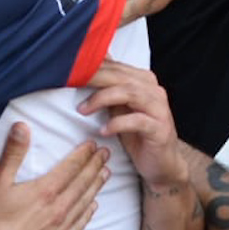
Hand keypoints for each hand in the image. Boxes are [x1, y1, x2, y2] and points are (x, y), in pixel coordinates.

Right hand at [0, 123, 107, 229]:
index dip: (83, 154)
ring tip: (105, 174)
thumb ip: (12, 154)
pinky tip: (92, 207)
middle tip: (106, 155)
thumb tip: (21, 127)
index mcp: (44, 192)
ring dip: (95, 187)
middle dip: (95, 167)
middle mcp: (57, 210)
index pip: (71, 168)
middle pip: (82, 183)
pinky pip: (79, 226)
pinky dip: (87, 213)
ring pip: (84, 203)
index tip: (92, 145)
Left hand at [81, 60, 187, 188]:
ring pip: (129, 93)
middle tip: (70, 84)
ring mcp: (159, 109)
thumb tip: (85, 67)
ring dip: (102, 99)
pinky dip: (117, 124)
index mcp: (143, 81)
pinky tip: (102, 130)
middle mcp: (153, 91)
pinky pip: (137, 121)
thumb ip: (106, 89)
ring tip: (83, 110)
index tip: (68, 72)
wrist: (160, 162)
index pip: (116, 67)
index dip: (92, 67)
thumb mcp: (117, 108)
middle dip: (93, 79)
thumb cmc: (136, 133)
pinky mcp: (159, 128)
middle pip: (121, 77)